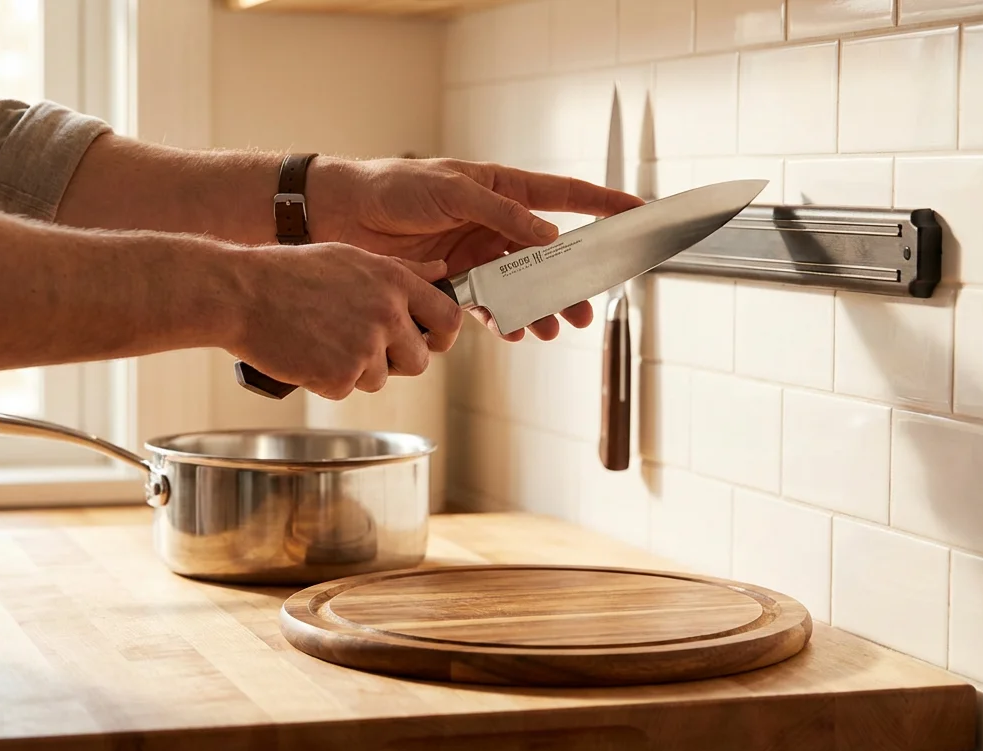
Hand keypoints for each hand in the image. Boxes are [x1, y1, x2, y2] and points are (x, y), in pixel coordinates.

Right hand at [226, 242, 461, 399]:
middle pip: (420, 361)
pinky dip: (328, 381)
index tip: (428, 340)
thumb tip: (440, 269)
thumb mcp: (351, 257)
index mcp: (393, 282)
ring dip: (357, 371)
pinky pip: (347, 390)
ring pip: (380, 379)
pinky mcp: (340, 377)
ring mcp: (364, 348)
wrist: (241, 294)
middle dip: (397, 362)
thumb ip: (402, 268)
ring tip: (324, 343)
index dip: (442, 336)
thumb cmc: (289, 272)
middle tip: (363, 348)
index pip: (448, 318)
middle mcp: (386, 315)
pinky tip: (308, 355)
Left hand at [307, 157, 643, 340]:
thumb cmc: (393, 187)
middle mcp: (495, 223)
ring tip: (554, 328)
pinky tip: (515, 331)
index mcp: (501, 189)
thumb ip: (502, 215)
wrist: (342, 214)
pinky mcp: (453, 283)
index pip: (564, 195)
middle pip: (548, 256)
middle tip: (585, 307)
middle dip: (570, 282)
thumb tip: (548, 237)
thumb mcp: (452, 190)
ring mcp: (476, 255)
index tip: (640, 211)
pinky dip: (503, 320)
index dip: (603, 203)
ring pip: (521, 287)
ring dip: (539, 308)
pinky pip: (488, 305)